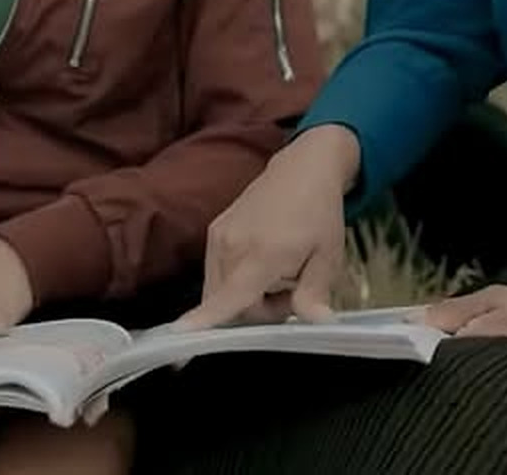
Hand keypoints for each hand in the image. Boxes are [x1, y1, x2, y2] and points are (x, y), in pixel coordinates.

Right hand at [175, 125, 360, 329]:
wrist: (302, 170)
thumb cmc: (319, 214)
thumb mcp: (328, 257)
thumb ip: (315, 294)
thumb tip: (316, 322)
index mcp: (263, 254)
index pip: (230, 297)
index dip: (204, 320)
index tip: (178, 335)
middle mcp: (232, 245)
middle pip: (229, 306)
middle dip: (258, 313)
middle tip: (291, 294)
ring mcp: (219, 237)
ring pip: (220, 292)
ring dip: (247, 297)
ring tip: (279, 277)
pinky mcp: (214, 232)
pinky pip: (217, 274)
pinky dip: (237, 281)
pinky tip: (262, 266)